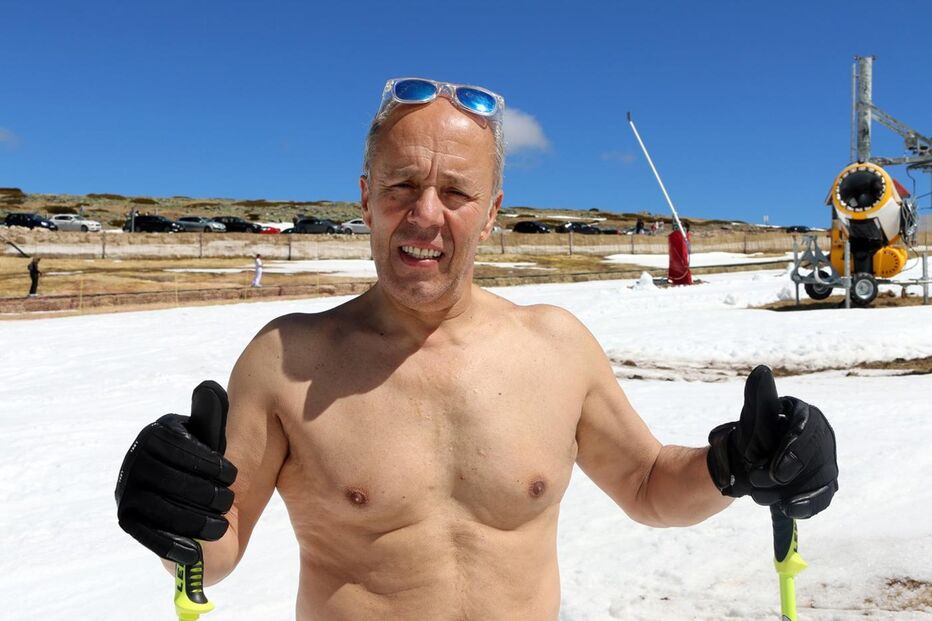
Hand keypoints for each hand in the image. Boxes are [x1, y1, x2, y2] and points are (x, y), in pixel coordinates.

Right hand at [115, 381, 237, 564]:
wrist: (197, 497)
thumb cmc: (210, 461)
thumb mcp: (213, 435)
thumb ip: (212, 415)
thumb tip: (207, 388)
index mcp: (157, 433)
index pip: (175, 446)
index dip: (206, 463)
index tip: (233, 475)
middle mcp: (136, 458)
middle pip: (166, 478)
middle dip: (202, 492)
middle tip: (229, 502)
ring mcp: (127, 487)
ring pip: (157, 506)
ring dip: (191, 520)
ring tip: (221, 527)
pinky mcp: (126, 516)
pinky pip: (145, 531)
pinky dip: (170, 544)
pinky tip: (195, 552)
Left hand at [707, 365, 837, 518]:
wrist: (748, 462)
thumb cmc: (752, 435)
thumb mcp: (753, 416)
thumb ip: (759, 396)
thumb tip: (761, 371)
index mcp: (806, 416)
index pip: (807, 432)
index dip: (794, 454)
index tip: (775, 473)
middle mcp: (822, 437)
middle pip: (817, 459)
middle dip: (788, 477)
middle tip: (759, 484)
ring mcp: (826, 461)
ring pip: (821, 480)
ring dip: (792, 493)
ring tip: (760, 497)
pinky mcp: (824, 483)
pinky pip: (824, 496)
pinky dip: (809, 505)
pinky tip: (791, 511)